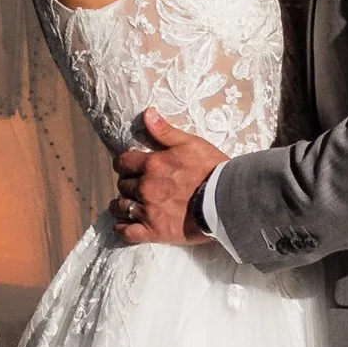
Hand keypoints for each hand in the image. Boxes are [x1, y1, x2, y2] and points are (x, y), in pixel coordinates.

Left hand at [113, 113, 225, 245]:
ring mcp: (148, 211)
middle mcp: (145, 187)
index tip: (129, 167)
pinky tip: (124, 225)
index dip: (124, 164)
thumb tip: (147, 113)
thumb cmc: (211, 169)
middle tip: (137, 186)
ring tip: (127, 206)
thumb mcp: (190, 143)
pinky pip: (127, 232)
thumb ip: (165, 131)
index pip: (123, 163)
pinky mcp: (154, 231)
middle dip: (128, 184)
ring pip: (121, 207)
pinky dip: (122, 229)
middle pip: (123, 185)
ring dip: (121, 205)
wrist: (226, 200)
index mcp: (151, 164)